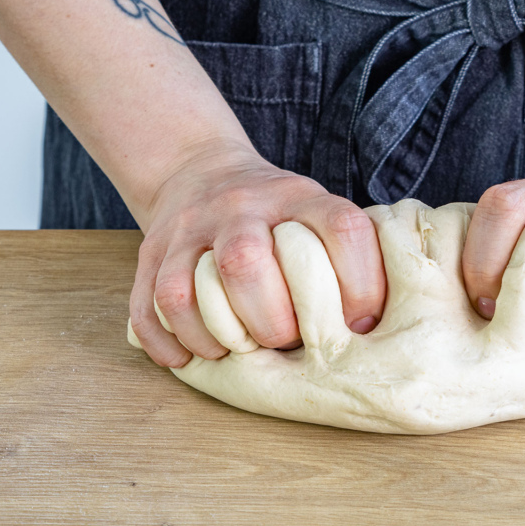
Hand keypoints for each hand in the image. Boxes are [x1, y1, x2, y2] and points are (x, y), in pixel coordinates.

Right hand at [128, 141, 385, 367]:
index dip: (359, 283)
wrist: (200, 171)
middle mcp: (241, 207)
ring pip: (187, 290)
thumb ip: (348, 255)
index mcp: (299, 197)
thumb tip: (375, 328)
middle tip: (284, 340)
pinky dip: (171, 342)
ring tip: (238, 349)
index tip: (358, 322)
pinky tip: (194, 355)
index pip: (340, 228)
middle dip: (271, 322)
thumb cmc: (277, 214)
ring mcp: (191, 230)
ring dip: (217, 335)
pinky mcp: (153, 254)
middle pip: (247, 264)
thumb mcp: (318, 212)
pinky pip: (149, 307)